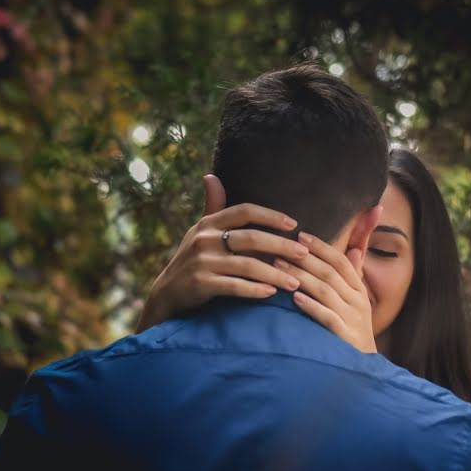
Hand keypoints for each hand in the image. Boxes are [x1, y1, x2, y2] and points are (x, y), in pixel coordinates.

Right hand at [136, 175, 308, 331]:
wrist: (166, 294)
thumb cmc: (192, 259)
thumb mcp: (199, 231)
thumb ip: (212, 207)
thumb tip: (211, 176)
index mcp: (208, 223)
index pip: (244, 211)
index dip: (270, 216)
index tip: (293, 224)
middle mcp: (204, 239)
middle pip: (251, 238)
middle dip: (281, 246)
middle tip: (304, 253)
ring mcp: (202, 262)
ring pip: (247, 266)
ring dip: (275, 274)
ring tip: (295, 281)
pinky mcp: (201, 285)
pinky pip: (235, 286)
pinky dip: (255, 290)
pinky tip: (272, 293)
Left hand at [275, 232, 376, 352]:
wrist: (362, 367)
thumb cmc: (353, 330)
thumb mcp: (357, 301)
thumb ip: (353, 276)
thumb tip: (354, 248)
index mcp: (359, 290)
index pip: (341, 262)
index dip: (322, 247)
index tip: (301, 236)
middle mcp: (357, 302)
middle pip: (330, 274)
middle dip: (305, 259)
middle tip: (281, 249)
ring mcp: (352, 319)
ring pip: (326, 292)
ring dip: (302, 277)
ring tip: (280, 268)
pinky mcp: (345, 336)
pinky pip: (327, 317)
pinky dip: (311, 306)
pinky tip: (295, 297)